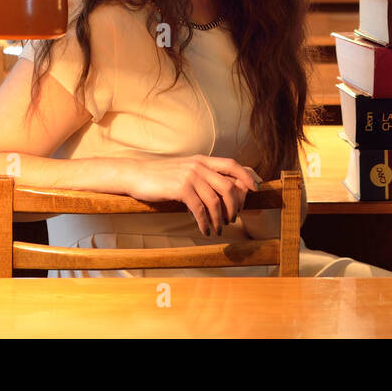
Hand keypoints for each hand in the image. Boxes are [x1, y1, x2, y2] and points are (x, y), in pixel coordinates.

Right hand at [122, 155, 260, 235]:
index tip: (255, 189)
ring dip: (219, 219)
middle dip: (235, 206)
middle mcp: (199, 166)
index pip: (232, 164)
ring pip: (215, 201)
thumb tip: (221, 191)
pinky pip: (200, 209)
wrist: (136, 174)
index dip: (247, 176)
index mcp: (202, 160)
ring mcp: (190, 176)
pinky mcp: (180, 188)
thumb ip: (202, 176)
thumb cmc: (160, 176)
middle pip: (228, 186)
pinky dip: (205, 223)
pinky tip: (204, 230)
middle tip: (233, 219)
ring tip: (218, 229)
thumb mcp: (185, 170)